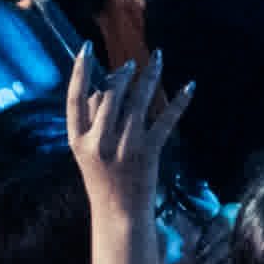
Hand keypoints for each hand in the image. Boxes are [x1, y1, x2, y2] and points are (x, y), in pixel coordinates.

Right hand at [66, 48, 192, 208]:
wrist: (118, 215)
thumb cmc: (102, 181)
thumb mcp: (86, 152)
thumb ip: (90, 122)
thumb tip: (101, 88)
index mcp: (77, 140)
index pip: (74, 97)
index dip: (79, 70)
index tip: (86, 47)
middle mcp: (98, 141)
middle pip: (110, 95)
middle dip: (122, 75)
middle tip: (132, 64)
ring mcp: (124, 147)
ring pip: (137, 101)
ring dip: (149, 77)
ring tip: (156, 60)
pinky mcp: (147, 152)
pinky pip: (165, 120)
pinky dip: (179, 102)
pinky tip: (190, 86)